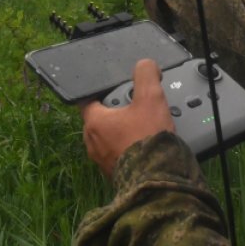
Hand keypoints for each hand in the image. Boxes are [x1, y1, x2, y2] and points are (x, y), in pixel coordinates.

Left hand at [79, 59, 175, 178]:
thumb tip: (145, 65)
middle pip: (101, 119)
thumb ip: (146, 75)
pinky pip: (118, 154)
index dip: (102, 92)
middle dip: (116, 112)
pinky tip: (144, 145)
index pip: (89, 100)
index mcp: (94, 122)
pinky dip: (128, 148)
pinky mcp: (114, 174)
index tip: (115, 89)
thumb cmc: (147, 138)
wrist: (155, 179)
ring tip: (143, 127)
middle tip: (136, 107)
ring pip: (109, 138)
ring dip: (122, 131)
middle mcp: (92, 142)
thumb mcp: (150, 98)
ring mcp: (101, 160)